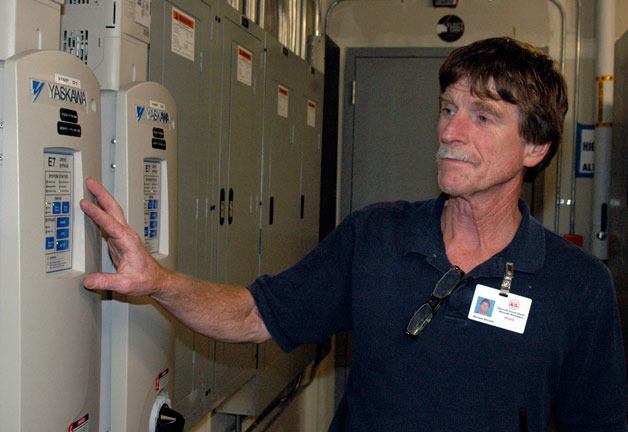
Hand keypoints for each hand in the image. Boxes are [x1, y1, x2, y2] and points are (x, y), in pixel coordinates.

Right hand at [80, 177, 168, 295]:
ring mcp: (123, 235)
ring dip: (102, 198)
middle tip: (90, 181)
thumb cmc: (145, 279)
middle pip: (113, 209)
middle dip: (102, 194)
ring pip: (112, 212)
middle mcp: (126, 235)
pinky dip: (101, 211)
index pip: (110, 224)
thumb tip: (87, 280)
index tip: (85, 203)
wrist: (156, 279)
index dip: (97, 213)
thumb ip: (106, 281)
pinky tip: (94, 207)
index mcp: (128, 241)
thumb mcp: (125, 284)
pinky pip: (109, 221)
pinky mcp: (120, 239)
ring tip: (91, 187)